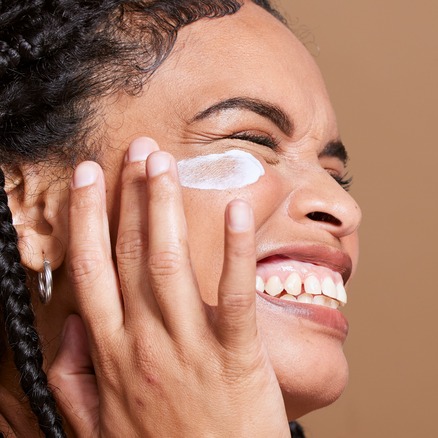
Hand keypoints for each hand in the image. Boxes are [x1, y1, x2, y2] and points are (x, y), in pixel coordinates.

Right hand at [49, 137, 288, 436]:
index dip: (88, 219)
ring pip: (171, 264)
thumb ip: (72, 375)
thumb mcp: (95, 424)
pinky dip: (234, 252)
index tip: (87, 178)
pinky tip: (235, 211)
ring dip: (167, 208)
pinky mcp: (235, 356)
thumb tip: (68, 326)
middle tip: (137, 150)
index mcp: (110, 353)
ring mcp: (189, 347)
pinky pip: (235, 295)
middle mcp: (143, 342)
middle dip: (131, 196)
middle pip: (132, 255)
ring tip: (167, 164)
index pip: (91, 272)